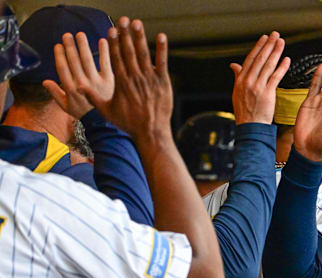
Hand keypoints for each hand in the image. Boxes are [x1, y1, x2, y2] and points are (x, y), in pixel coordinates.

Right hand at [43, 32, 113, 118]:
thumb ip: (56, 93)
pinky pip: (106, 63)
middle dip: (69, 46)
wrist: (104, 123)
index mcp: (70, 89)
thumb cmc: (84, 114)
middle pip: (74, 61)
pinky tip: (102, 40)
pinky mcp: (109, 80)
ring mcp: (96, 81)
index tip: (58, 45)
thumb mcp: (67, 107)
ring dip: (83, 46)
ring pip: (87, 60)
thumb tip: (45, 81)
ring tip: (80, 35)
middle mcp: (82, 84)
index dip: (59, 55)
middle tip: (67, 35)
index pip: (63, 68)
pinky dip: (104, 51)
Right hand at [98, 17, 172, 141]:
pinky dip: (162, 49)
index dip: (113, 43)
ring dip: (140, 37)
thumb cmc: (128, 123)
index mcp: (121, 83)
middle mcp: (135, 78)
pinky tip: (161, 36)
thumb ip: (93, 97)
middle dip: (125, 34)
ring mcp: (149, 79)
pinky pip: (162, 62)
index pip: (115, 58)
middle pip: (128, 52)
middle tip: (122, 19)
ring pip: (144, 54)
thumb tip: (77, 87)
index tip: (111, 30)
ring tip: (137, 22)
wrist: (151, 132)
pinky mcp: (163, 82)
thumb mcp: (107, 111)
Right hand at [231, 31, 289, 124]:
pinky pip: (275, 78)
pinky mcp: (267, 94)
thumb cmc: (245, 111)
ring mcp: (257, 87)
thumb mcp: (237, 92)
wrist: (249, 127)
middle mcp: (248, 82)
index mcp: (240, 80)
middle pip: (260, 59)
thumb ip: (238, 76)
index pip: (250, 59)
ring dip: (275, 52)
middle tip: (275, 34)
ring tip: (281, 42)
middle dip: (268, 45)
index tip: (264, 38)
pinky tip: (287, 59)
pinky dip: (281, 68)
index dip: (258, 47)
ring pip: (268, 66)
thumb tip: (234, 65)